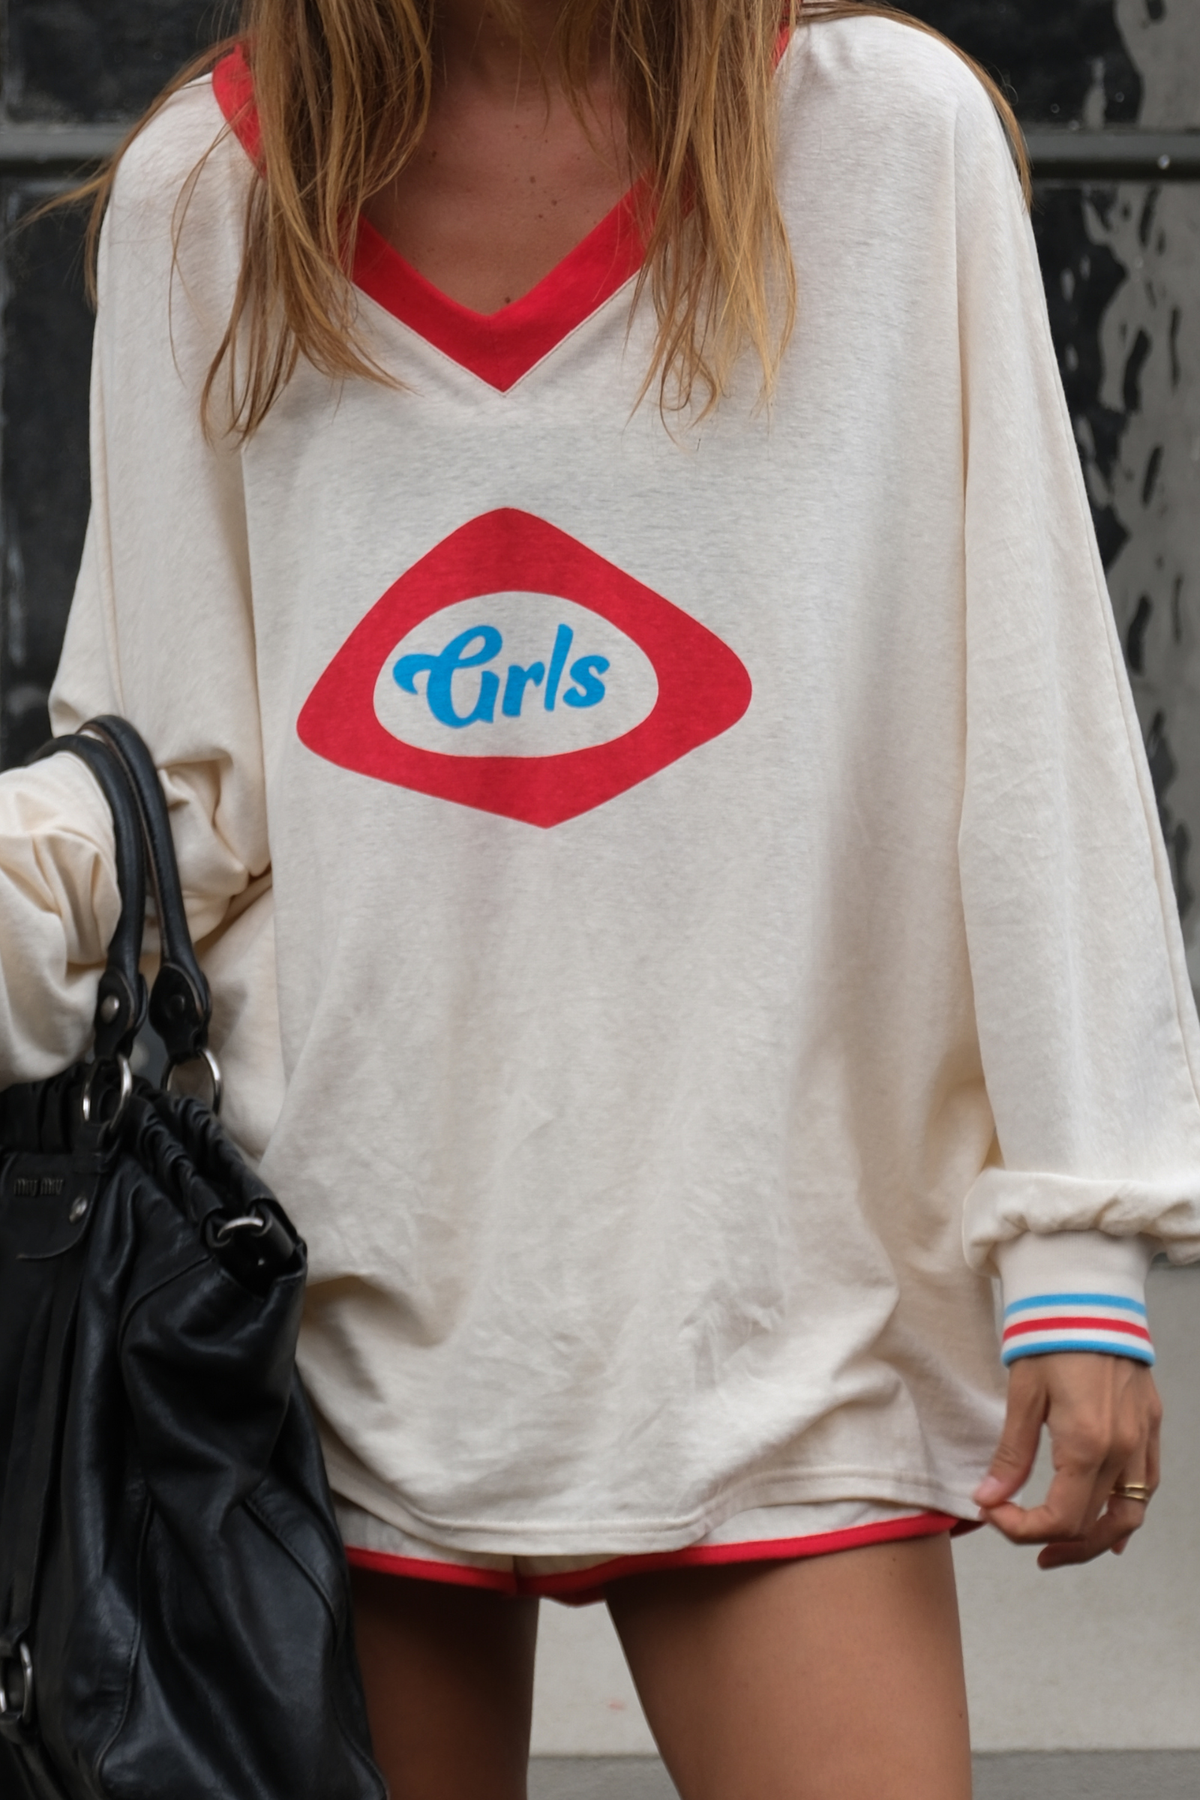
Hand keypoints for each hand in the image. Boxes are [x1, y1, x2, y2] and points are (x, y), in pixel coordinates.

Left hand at [972, 1352, 1161, 1568]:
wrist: (1090, 1296)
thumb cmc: (1052, 1338)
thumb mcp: (1023, 1395)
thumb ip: (1011, 1454)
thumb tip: (988, 1498)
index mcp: (1088, 1444)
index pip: (1061, 1518)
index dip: (1022, 1529)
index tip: (993, 1513)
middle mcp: (1123, 1450)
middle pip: (1093, 1525)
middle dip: (1052, 1539)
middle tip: (1016, 1534)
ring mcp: (1143, 1440)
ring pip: (1129, 1516)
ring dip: (1095, 1539)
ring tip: (1059, 1545)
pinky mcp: (1151, 1426)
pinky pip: (1145, 1487)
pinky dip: (1126, 1513)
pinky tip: (1105, 1522)